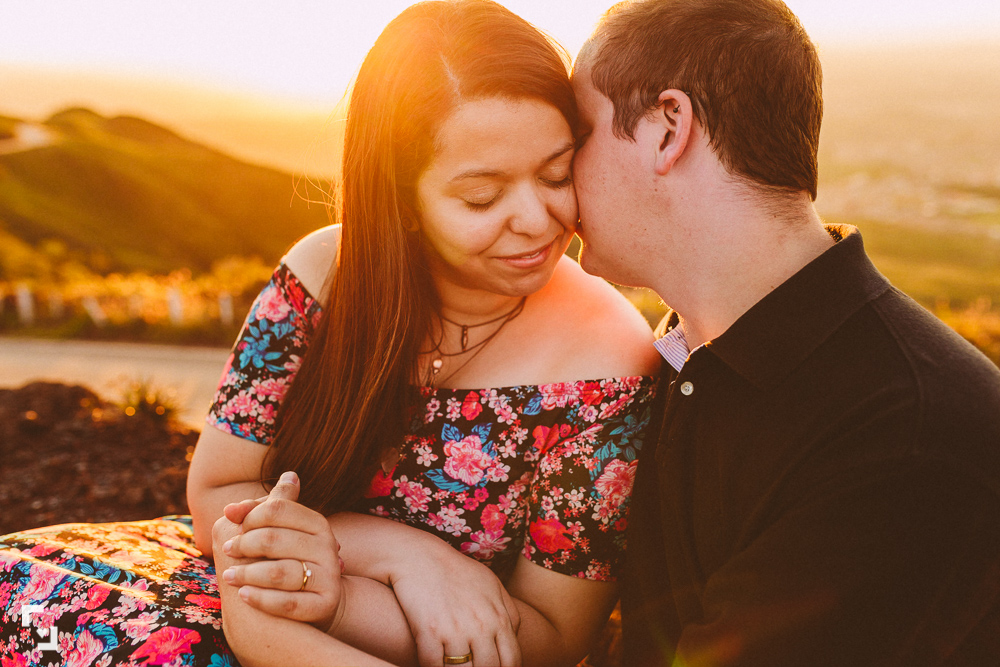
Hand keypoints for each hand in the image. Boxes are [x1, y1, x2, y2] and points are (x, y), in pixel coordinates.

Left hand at [219, 471, 344, 633]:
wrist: (319, 602)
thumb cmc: (290, 561)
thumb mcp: (282, 534)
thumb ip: (257, 514)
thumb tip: (229, 509)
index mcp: (318, 524)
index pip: (277, 509)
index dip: (251, 517)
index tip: (237, 528)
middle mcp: (327, 547)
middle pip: (273, 538)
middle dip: (243, 544)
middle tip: (226, 550)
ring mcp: (328, 577)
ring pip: (278, 572)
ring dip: (246, 574)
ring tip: (229, 576)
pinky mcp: (324, 605)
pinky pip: (287, 602)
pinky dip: (260, 598)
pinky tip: (243, 594)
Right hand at [389, 541, 521, 666]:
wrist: (419, 556)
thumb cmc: (456, 571)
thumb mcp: (492, 585)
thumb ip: (509, 611)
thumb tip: (514, 636)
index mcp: (498, 617)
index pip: (511, 660)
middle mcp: (480, 626)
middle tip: (471, 666)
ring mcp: (454, 630)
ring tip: (452, 665)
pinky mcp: (428, 632)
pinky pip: (433, 666)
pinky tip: (433, 663)